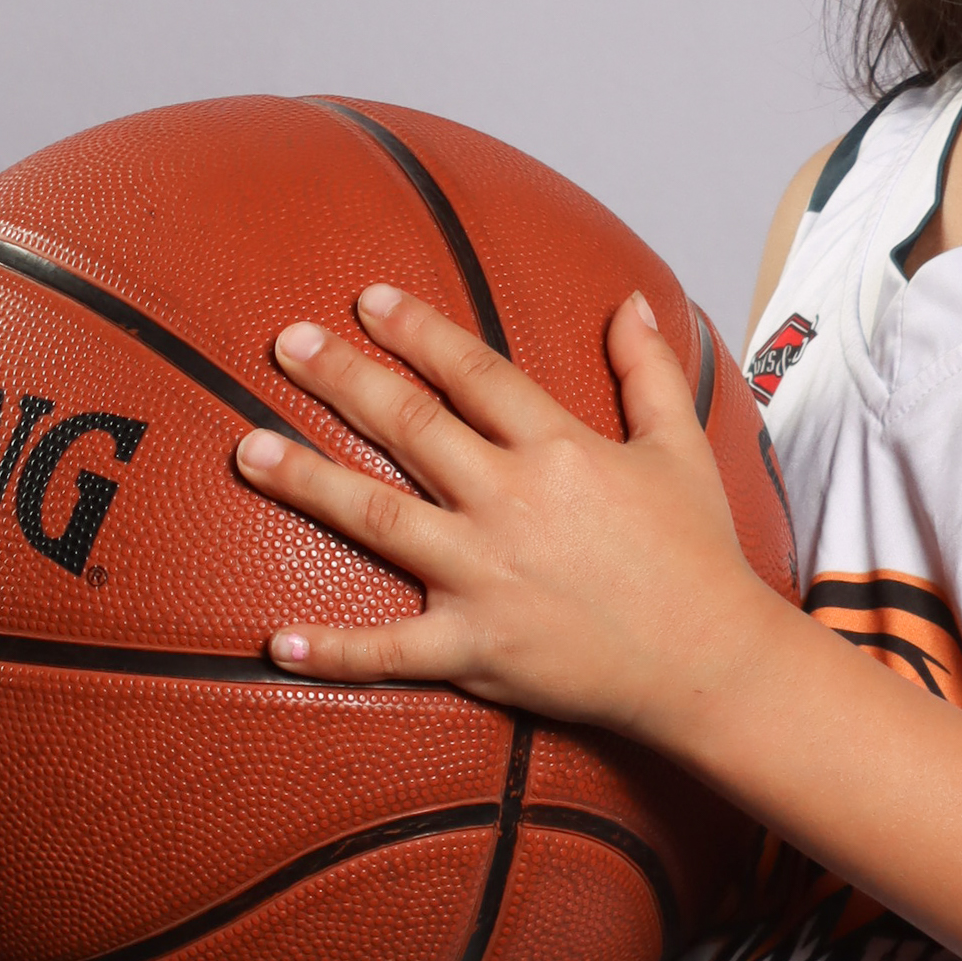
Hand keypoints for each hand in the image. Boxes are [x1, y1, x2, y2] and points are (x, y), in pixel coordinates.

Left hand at [234, 283, 785, 739]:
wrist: (712, 661)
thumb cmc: (698, 553)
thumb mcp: (681, 446)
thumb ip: (649, 370)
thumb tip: (630, 301)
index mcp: (559, 449)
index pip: (473, 371)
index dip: (417, 330)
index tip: (366, 299)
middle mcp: (512, 503)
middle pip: (410, 426)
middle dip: (342, 378)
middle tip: (285, 343)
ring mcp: (487, 577)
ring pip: (378, 517)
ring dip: (307, 481)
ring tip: (249, 449)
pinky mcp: (477, 648)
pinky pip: (392, 651)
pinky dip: (334, 651)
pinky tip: (276, 640)